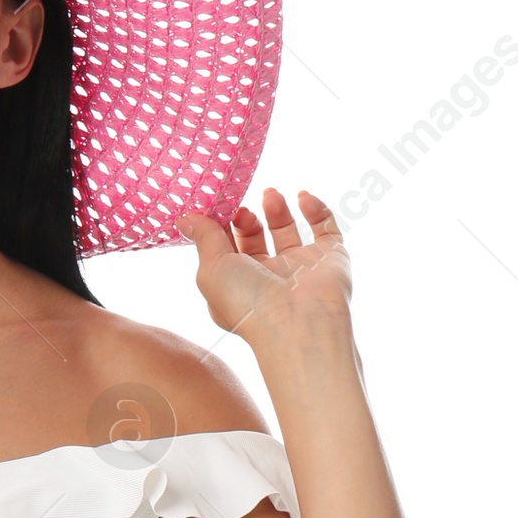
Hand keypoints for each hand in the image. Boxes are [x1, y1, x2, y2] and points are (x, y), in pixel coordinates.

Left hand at [179, 186, 351, 343]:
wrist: (298, 323)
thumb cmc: (247, 302)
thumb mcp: (211, 267)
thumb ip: (203, 237)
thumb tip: (186, 217)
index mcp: (237, 285)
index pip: (227, 249)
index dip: (221, 226)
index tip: (219, 205)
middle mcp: (268, 278)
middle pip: (255, 240)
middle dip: (247, 218)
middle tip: (243, 208)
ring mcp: (300, 268)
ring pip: (287, 232)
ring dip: (277, 209)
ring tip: (270, 195)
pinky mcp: (331, 259)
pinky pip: (326, 229)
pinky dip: (316, 209)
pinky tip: (302, 196)